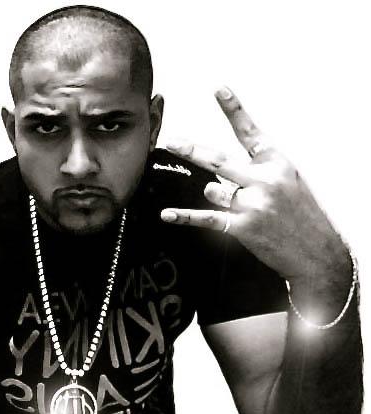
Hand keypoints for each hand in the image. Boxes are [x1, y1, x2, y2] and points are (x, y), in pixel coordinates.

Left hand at [161, 87, 348, 285]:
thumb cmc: (302, 215)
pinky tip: (167, 214)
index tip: (219, 90)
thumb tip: (218, 171)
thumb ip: (258, 169)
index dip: (234, 110)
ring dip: (216, 197)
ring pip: (212, 191)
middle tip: (171, 142)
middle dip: (191, 151)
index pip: (250, 133)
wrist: (318, 252)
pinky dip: (184, 217)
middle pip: (218, 160)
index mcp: (276, 163)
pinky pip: (206, 218)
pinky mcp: (242, 226)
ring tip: (238, 206)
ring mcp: (253, 204)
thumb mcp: (290, 181)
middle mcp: (264, 180)